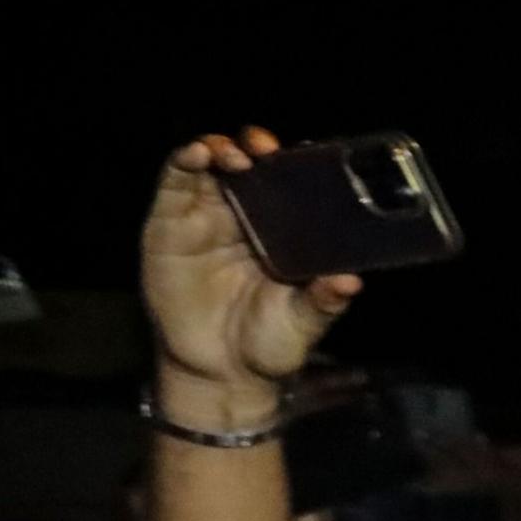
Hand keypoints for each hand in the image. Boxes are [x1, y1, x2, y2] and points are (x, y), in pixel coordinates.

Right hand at [142, 129, 359, 422]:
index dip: (297, 162)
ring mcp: (206, 218)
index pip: (291, 183)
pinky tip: (195, 155)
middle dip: (257, 147)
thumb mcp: (304, 322)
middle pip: (250, 164)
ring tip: (233, 155)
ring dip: (220, 149)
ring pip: (211, 165)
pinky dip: (182, 163)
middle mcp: (247, 216)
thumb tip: (351, 281)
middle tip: (265, 148)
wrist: (221, 374)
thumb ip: (324, 300)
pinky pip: (174, 185)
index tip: (310, 153)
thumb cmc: (269, 343)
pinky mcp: (169, 226)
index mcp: (286, 231)